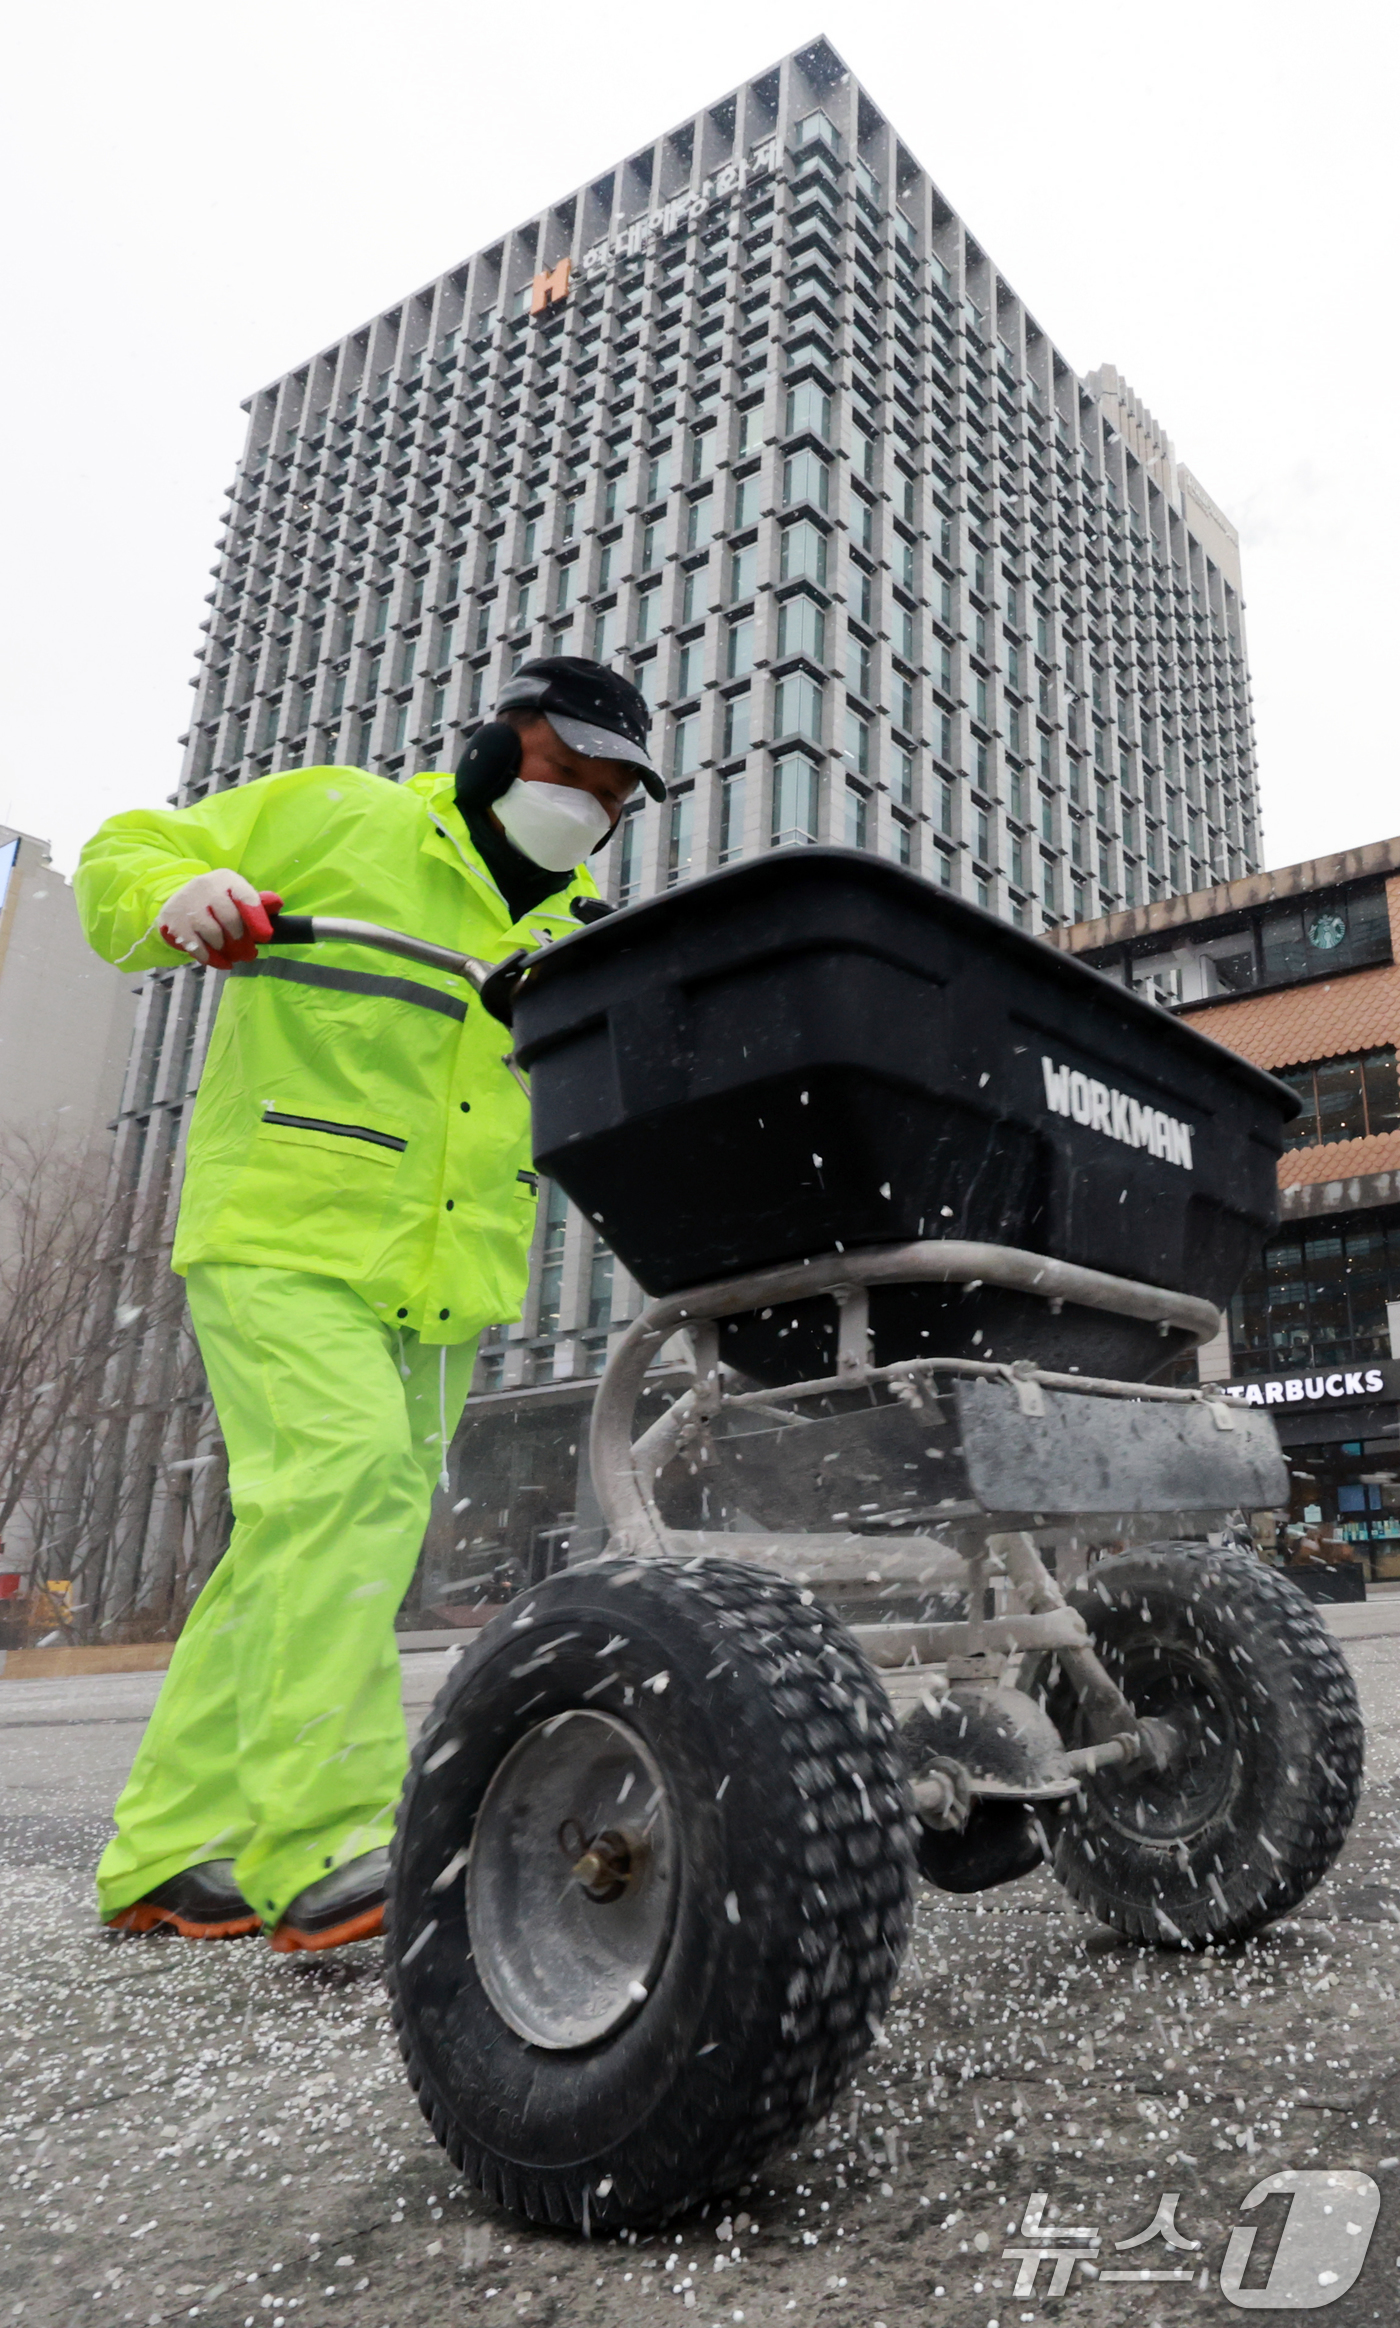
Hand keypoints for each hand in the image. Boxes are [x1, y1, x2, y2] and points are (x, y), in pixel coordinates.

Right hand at [158, 872, 281, 969]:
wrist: (179, 901)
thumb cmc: (218, 901)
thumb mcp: (236, 895)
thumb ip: (256, 903)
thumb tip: (277, 904)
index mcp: (226, 879)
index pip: (245, 896)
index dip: (257, 918)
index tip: (265, 936)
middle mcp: (206, 887)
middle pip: (230, 918)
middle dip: (241, 939)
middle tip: (248, 951)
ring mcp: (188, 904)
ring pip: (214, 934)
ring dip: (225, 948)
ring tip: (231, 953)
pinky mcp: (175, 923)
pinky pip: (197, 947)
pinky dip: (211, 958)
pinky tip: (220, 961)